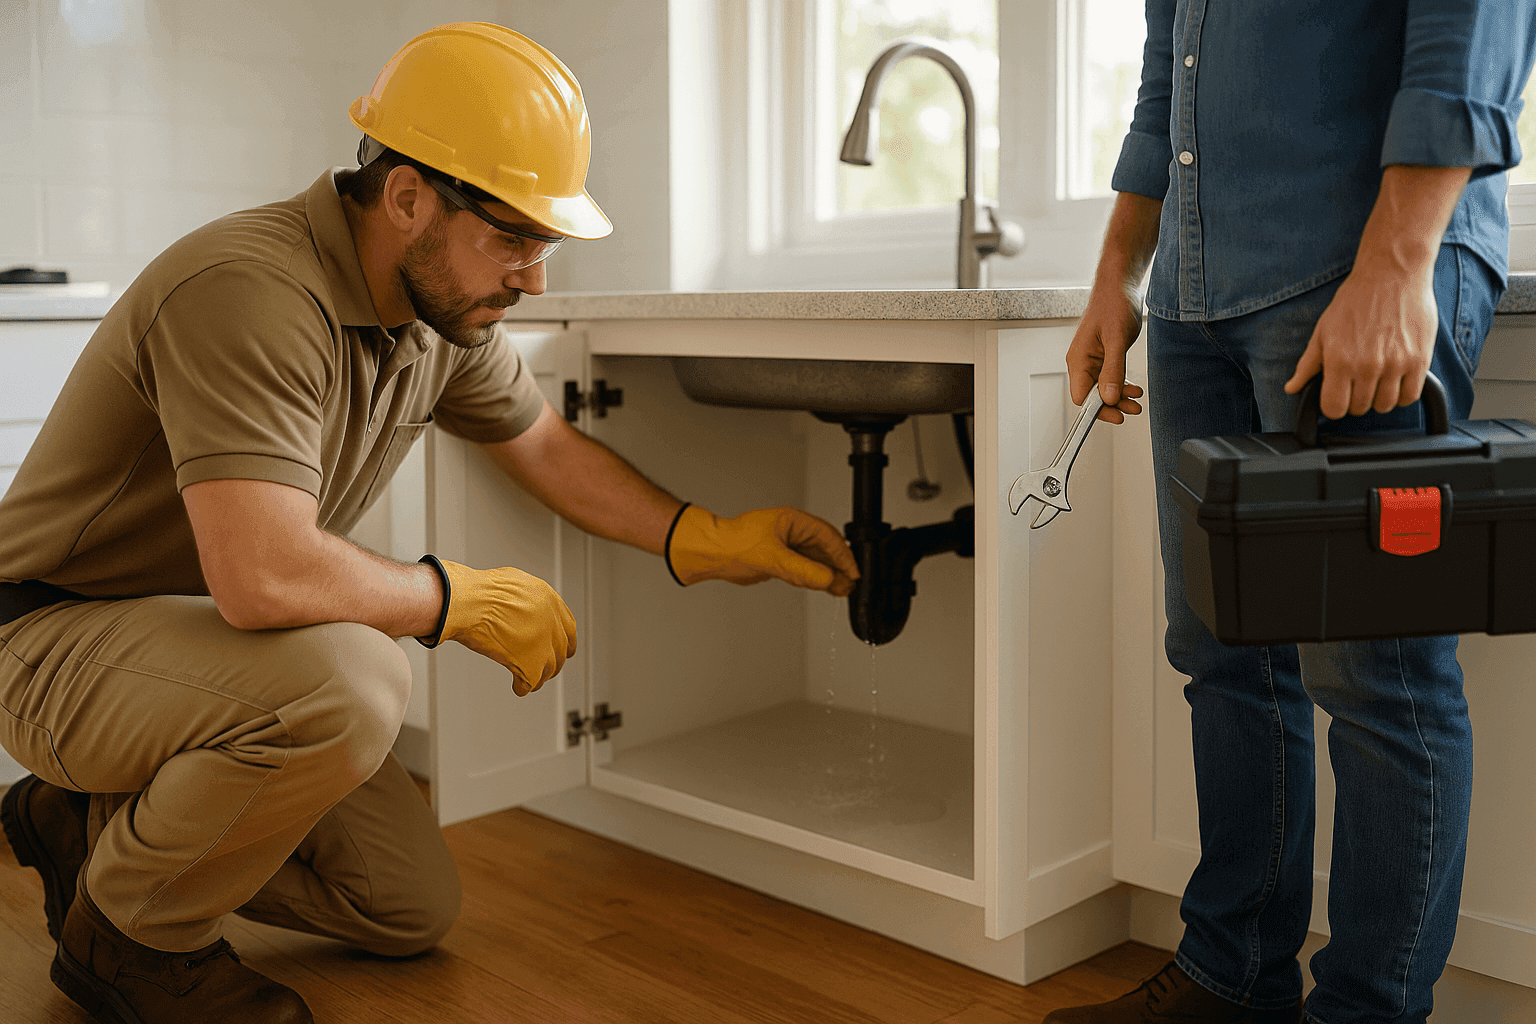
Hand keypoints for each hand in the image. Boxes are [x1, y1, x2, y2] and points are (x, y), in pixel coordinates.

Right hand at [437, 560, 576, 695]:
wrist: (471, 603)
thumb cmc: (482, 591)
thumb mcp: (515, 582)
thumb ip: (527, 597)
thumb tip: (524, 604)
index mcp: (550, 602)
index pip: (568, 629)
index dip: (563, 642)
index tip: (562, 650)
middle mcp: (552, 624)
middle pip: (559, 652)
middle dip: (551, 662)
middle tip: (542, 667)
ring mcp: (543, 646)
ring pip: (548, 669)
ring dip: (538, 676)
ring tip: (529, 680)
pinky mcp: (529, 665)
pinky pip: (531, 683)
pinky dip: (523, 687)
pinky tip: (517, 687)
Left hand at [667, 506, 860, 596]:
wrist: (711, 554)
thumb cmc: (733, 544)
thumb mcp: (773, 559)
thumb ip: (803, 570)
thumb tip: (828, 579)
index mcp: (793, 521)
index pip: (828, 537)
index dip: (844, 555)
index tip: (853, 572)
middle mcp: (792, 532)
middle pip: (825, 549)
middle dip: (838, 567)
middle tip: (850, 584)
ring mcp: (786, 546)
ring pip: (816, 561)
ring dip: (828, 575)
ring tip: (841, 589)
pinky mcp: (780, 561)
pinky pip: (804, 570)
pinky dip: (815, 579)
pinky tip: (824, 587)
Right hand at [1067, 278, 1145, 423]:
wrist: (1119, 285)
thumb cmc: (1113, 305)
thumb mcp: (1116, 340)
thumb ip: (1112, 370)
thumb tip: (1109, 398)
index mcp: (1078, 360)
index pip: (1081, 397)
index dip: (1098, 410)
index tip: (1117, 416)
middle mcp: (1082, 362)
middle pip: (1092, 396)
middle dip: (1113, 405)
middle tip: (1133, 409)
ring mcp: (1092, 359)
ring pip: (1102, 388)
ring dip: (1119, 397)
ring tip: (1137, 399)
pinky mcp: (1103, 356)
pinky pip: (1109, 378)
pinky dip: (1121, 385)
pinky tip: (1134, 387)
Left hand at [1283, 257, 1437, 419]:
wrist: (1391, 275)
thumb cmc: (1355, 301)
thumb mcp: (1323, 331)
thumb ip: (1308, 364)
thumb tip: (1292, 388)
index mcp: (1339, 361)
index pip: (1334, 409)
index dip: (1334, 406)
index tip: (1337, 397)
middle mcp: (1367, 366)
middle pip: (1360, 409)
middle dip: (1355, 400)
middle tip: (1357, 384)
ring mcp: (1395, 365)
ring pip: (1386, 405)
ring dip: (1379, 398)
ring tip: (1376, 381)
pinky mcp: (1419, 360)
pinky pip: (1410, 396)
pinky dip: (1402, 394)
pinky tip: (1395, 381)